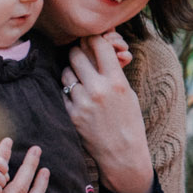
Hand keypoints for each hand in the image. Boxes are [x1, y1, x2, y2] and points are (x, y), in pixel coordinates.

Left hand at [61, 32, 152, 192]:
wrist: (122, 154)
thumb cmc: (129, 121)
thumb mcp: (128, 93)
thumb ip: (113, 71)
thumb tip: (99, 48)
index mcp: (117, 81)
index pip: (99, 45)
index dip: (93, 39)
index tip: (92, 40)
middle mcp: (98, 89)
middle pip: (76, 54)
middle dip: (77, 52)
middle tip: (81, 56)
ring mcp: (82, 102)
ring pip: (66, 72)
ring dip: (71, 71)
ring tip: (80, 78)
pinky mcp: (71, 114)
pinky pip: (62, 92)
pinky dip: (68, 90)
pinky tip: (77, 95)